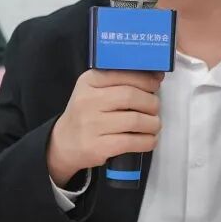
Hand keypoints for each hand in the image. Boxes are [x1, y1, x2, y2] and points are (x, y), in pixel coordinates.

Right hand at [47, 70, 162, 185]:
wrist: (64, 143)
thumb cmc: (87, 113)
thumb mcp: (95, 90)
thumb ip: (120, 81)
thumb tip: (156, 76)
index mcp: (89, 81)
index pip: (122, 74)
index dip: (145, 79)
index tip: (156, 83)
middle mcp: (88, 101)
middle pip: (130, 96)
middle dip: (151, 102)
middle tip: (155, 108)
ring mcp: (92, 125)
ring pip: (135, 120)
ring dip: (152, 123)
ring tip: (154, 125)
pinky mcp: (98, 147)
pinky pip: (131, 142)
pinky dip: (147, 141)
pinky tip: (149, 139)